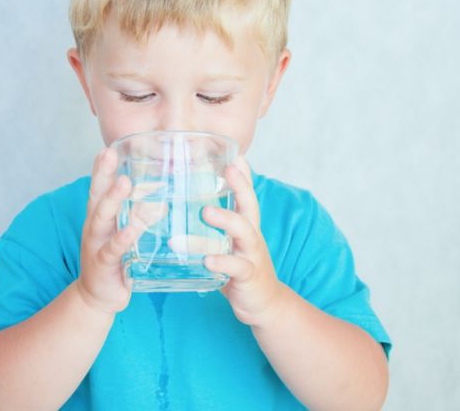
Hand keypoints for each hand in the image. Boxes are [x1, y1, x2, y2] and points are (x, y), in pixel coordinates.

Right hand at [76, 147, 136, 314]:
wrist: (98, 296)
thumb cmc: (115, 259)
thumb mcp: (123, 234)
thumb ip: (138, 216)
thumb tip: (163, 199)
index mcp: (100, 217)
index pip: (99, 188)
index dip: (102, 168)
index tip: (108, 148)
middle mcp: (94, 227)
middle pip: (96, 196)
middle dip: (104, 174)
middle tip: (111, 153)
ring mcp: (96, 245)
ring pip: (101, 218)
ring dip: (112, 199)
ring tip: (124, 182)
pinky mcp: (103, 264)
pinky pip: (113, 250)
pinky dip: (122, 239)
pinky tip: (131, 230)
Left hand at [201, 156, 284, 327]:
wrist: (265, 305)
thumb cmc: (240, 269)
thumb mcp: (231, 244)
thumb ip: (217, 227)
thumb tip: (195, 206)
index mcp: (246, 226)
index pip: (247, 195)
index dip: (243, 175)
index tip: (236, 154)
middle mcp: (251, 236)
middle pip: (250, 205)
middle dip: (241, 186)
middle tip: (227, 169)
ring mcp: (252, 255)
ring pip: (244, 232)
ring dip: (226, 220)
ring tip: (206, 212)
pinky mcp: (248, 276)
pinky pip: (236, 267)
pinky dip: (221, 262)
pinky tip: (206, 260)